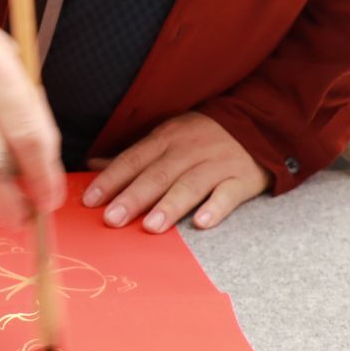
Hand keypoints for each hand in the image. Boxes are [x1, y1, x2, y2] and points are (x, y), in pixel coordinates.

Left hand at [82, 112, 270, 233]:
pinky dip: (215, 208)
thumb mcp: (168, 136)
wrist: (258, 123)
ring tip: (150, 226)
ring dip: (169, 205)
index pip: (134, 159)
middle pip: (158, 174)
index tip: (90, 201)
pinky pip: (227, 194)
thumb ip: (134, 155)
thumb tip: (92, 165)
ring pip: (190, 184)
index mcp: (167, 138)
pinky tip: (201, 222)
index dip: (111, 179)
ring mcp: (216, 163)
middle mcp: (189, 149)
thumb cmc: (203, 136)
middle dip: (133, 197)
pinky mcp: (241, 178)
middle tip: (112, 219)